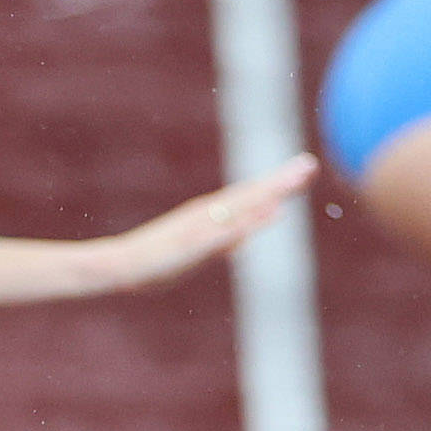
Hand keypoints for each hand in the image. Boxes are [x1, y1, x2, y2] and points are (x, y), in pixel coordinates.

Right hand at [106, 152, 315, 289]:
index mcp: (211, 216)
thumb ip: (224, 241)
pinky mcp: (192, 244)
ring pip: (240, 209)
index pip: (251, 196)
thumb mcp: (198, 252)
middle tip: (309, 165)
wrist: (121, 266)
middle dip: (280, 181)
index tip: (305, 169)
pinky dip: (246, 223)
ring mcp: (201, 228)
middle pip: (250, 195)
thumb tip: (246, 233)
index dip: (278, 183)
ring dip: (266, 195)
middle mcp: (208, 215)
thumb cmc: (157, 262)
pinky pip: (224, 233)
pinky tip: (264, 216)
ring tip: (293, 183)